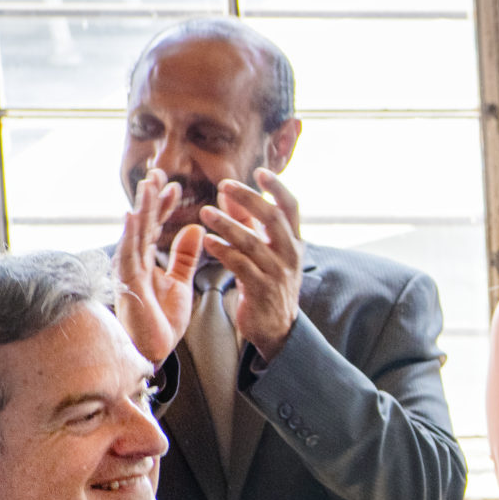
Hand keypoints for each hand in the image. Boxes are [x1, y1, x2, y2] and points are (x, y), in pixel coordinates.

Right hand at [113, 171, 198, 362]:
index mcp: (147, 259)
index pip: (156, 226)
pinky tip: (132, 214)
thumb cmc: (161, 318)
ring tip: (148, 185)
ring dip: (141, 208)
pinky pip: (128, 254)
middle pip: (143, 223)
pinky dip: (130, 233)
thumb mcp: (180, 282)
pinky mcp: (127, 282)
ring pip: (135, 233)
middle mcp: (135, 260)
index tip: (176, 186)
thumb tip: (194, 228)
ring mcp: (128, 270)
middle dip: (151, 198)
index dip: (165, 206)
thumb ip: (185, 256)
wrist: (153, 349)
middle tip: (158, 172)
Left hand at [198, 173, 306, 360]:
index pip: (291, 208)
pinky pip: (240, 265)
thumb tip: (229, 191)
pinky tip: (207, 241)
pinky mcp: (261, 290)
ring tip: (205, 212)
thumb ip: (247, 221)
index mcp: (293, 241)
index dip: (277, 188)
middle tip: (225, 185)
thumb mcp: (264, 250)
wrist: (276, 328)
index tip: (260, 171)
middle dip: (249, 199)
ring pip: (253, 242)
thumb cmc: (267, 283)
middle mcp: (290, 255)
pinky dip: (223, 251)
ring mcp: (277, 273)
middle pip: (273, 218)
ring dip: (228, 224)